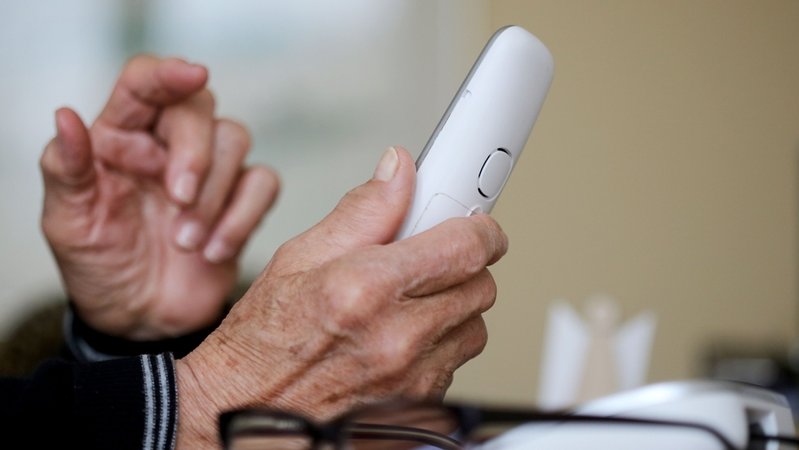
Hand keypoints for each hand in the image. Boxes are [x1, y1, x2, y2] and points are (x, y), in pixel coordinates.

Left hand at [40, 56, 278, 339]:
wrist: (140, 320)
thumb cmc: (100, 266)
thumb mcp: (69, 223)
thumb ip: (66, 168)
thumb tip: (65, 116)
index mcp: (120, 137)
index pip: (144, 83)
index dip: (168, 72)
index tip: (192, 73)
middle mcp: (167, 145)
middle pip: (200, 107)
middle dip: (195, 153)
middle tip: (178, 200)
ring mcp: (210, 172)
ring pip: (236, 140)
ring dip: (215, 196)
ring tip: (186, 243)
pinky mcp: (241, 201)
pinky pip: (263, 184)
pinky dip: (243, 217)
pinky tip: (214, 251)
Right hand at [175, 147, 507, 447]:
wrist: (245, 411)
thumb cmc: (263, 341)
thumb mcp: (298, 257)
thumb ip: (361, 210)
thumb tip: (399, 172)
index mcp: (366, 289)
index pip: (465, 247)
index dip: (480, 228)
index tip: (476, 223)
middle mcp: (397, 338)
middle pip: (480, 286)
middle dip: (462, 266)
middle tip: (428, 260)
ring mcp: (412, 379)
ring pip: (473, 326)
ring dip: (453, 307)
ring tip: (406, 303)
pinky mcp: (419, 407)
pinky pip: (455, 362)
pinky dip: (439, 345)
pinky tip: (399, 338)